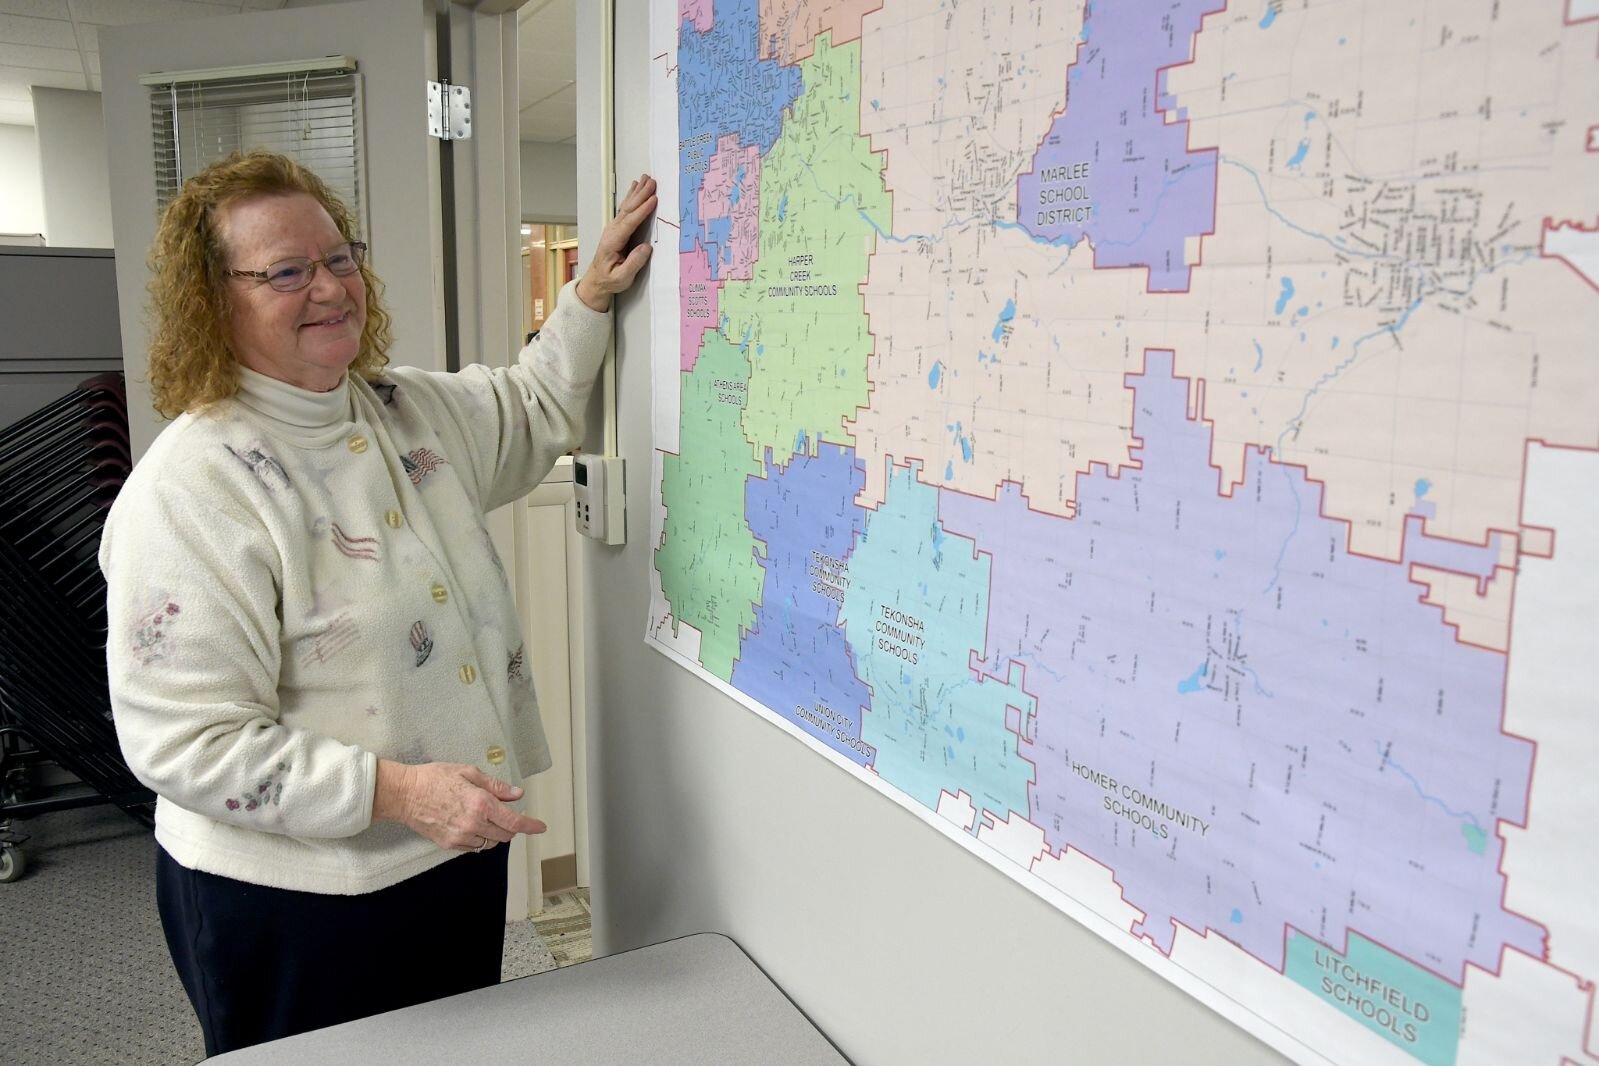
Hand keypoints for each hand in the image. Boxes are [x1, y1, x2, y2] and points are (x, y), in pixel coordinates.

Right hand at [372, 759, 546, 850]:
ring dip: (494, 833)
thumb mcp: (468, 773)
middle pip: (505, 835)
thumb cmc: (433, 779)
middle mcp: (473, 824)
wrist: (404, 794)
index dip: (530, 825)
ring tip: (483, 816)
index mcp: (481, 804)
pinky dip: (479, 838)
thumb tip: (517, 794)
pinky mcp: (449, 844)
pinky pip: (474, 847)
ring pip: (490, 843)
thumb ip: (496, 786)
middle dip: (510, 825)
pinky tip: (470, 824)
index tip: (540, 827)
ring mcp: (461, 837)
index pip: (514, 821)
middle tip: (503, 811)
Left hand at [574, 173, 658, 311]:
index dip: (642, 210)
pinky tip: (635, 187)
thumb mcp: (622, 278)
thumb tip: (646, 248)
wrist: (597, 280)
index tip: (653, 200)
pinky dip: (632, 196)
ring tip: (646, 179)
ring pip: (627, 206)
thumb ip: (633, 263)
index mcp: (613, 241)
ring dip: (637, 192)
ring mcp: (613, 227)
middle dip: (641, 194)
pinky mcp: (617, 227)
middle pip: (628, 209)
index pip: (629, 223)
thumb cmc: (609, 280)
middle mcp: (612, 231)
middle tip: (652, 182)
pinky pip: (626, 208)